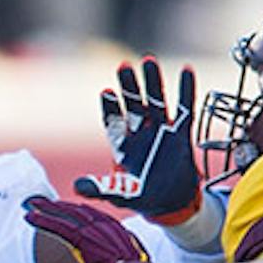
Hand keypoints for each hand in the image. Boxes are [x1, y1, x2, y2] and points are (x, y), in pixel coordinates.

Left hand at [24, 195, 155, 262]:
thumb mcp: (133, 258)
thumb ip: (121, 252)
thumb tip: (119, 258)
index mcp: (115, 229)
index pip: (90, 214)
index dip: (72, 210)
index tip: (60, 207)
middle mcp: (104, 225)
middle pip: (75, 211)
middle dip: (55, 206)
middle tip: (38, 201)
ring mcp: (93, 231)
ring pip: (64, 215)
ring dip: (45, 209)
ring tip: (30, 205)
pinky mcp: (83, 240)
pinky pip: (58, 227)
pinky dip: (43, 221)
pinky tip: (30, 217)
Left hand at [75, 58, 201, 224]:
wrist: (170, 202)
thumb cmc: (142, 196)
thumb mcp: (119, 194)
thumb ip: (100, 188)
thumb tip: (77, 186)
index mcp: (122, 145)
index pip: (114, 122)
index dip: (111, 108)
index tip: (107, 92)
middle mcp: (140, 133)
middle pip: (133, 105)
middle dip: (129, 87)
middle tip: (123, 65)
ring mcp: (161, 131)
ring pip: (156, 101)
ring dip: (152, 83)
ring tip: (148, 61)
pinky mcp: (182, 134)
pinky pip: (185, 108)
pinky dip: (186, 89)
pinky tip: (185, 70)